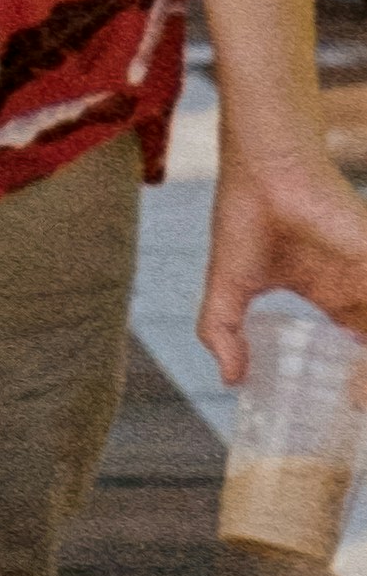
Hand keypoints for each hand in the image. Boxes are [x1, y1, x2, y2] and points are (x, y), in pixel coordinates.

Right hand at [201, 134, 366, 385]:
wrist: (262, 168)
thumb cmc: (245, 214)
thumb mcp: (228, 285)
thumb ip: (222, 331)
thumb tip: (230, 380)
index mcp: (332, 294)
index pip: (358, 347)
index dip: (357, 380)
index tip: (348, 407)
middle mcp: (357, 289)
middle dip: (366, 379)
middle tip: (355, 407)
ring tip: (357, 399)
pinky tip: (359, 373)